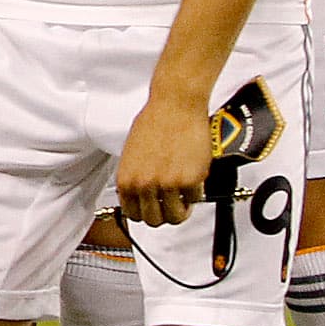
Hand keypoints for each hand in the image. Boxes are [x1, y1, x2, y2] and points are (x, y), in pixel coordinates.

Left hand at [114, 88, 215, 227]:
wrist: (176, 104)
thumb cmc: (155, 120)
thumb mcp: (132, 153)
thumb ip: (135, 176)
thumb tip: (141, 194)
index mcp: (127, 180)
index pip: (133, 215)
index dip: (146, 213)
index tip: (155, 208)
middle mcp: (144, 185)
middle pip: (154, 220)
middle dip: (165, 215)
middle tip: (173, 204)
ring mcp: (167, 184)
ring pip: (175, 217)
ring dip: (182, 209)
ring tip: (185, 196)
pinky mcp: (190, 180)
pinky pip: (195, 199)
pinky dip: (197, 192)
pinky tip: (194, 178)